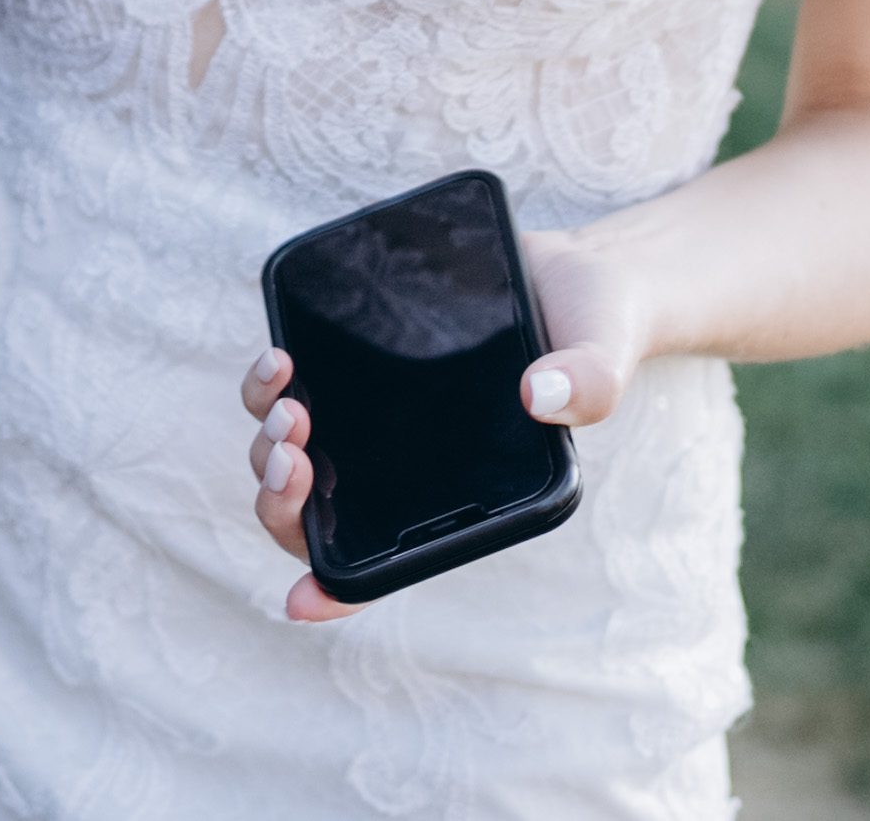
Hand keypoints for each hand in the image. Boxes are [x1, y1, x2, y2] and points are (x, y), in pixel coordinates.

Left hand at [239, 232, 657, 624]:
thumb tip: (537, 396)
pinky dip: (267, 386)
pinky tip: (282, 357)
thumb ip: (588, 381)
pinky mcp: (351, 366)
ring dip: (269, 442)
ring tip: (290, 398)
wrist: (571, 268)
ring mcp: (371, 421)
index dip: (337, 592)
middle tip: (296, 448)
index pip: (385, 564)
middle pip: (313, 515)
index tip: (301, 601)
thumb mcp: (603, 354)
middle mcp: (404, 469)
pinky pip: (288, 391)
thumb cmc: (593, 328)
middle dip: (284, 497)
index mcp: (458, 494)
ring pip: (287, 457)